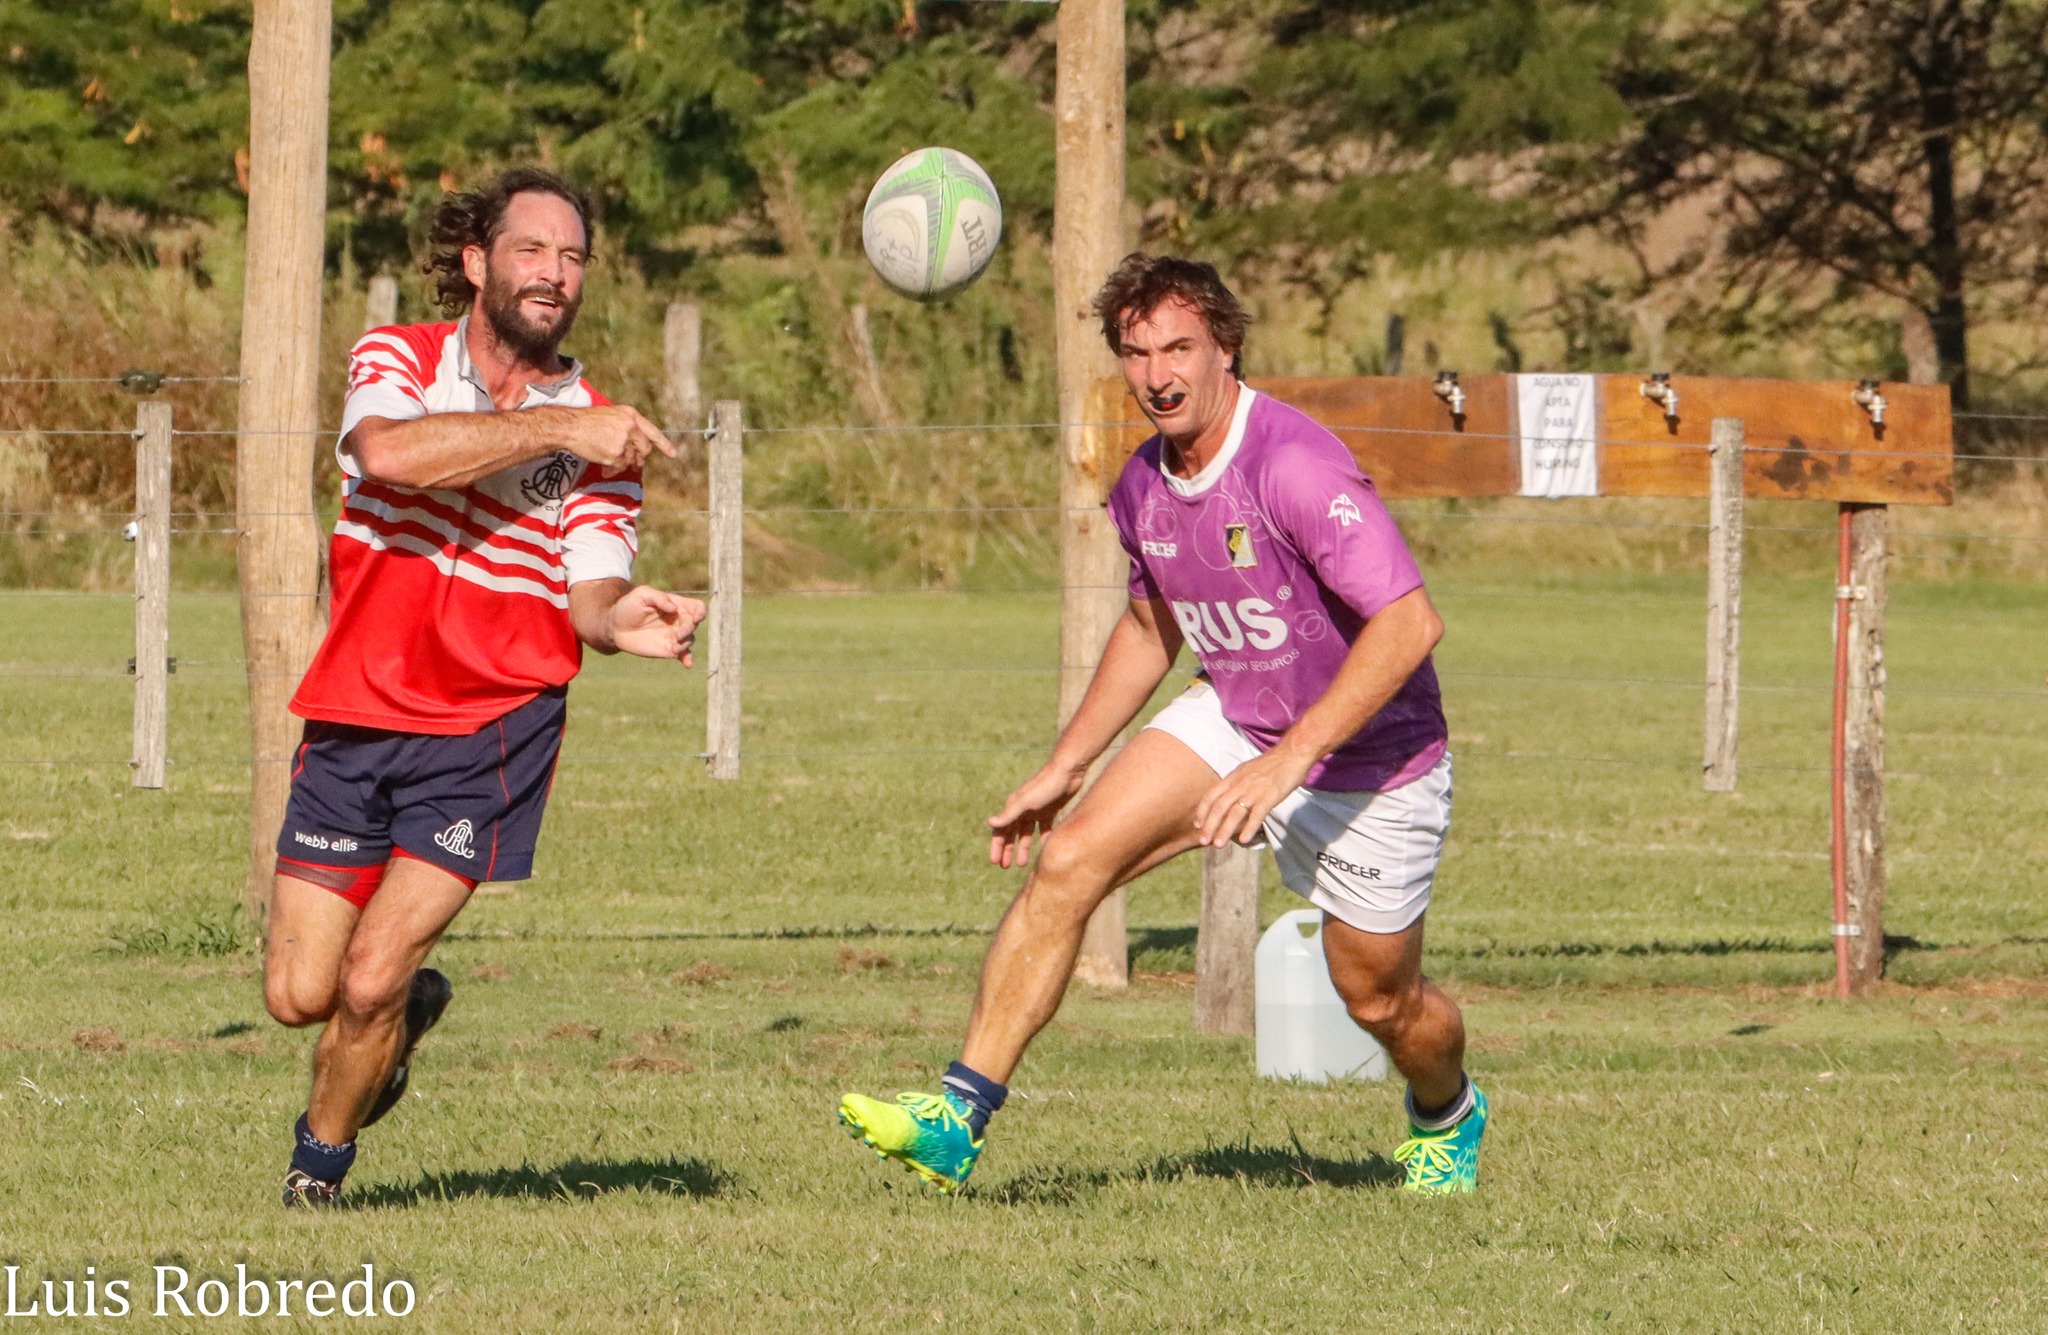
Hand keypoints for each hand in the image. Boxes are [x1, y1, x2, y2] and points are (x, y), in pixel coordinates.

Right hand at [565, 405, 676, 476]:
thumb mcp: (611, 415)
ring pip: (631, 459)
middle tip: (634, 462)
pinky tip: (605, 467)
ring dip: (623, 462)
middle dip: (640, 457)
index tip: (673, 454)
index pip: (652, 431)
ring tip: (609, 459)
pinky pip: (620, 467)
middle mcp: (630, 427)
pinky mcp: (616, 454)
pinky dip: (613, 470)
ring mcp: (624, 441)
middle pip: (645, 448)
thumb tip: (638, 447)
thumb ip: (627, 427)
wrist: (571, 426)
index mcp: (631, 415)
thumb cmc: (588, 421)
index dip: (664, 444)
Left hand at [605, 586, 705, 663]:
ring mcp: (675, 636)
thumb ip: (659, 598)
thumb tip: (675, 608)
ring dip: (685, 643)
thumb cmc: (628, 606)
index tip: (696, 617)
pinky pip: (683, 655)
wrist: (616, 626)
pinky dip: (687, 659)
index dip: (700, 611)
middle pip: (694, 624)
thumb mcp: (641, 595)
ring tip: (674, 647)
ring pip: (690, 639)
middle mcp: (679, 620)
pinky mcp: (669, 650)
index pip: (697, 607)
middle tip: (678, 634)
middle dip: (689, 629)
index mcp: (676, 605)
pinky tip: (687, 664)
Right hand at [986, 757, 1090, 868]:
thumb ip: (1009, 814)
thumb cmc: (1046, 786)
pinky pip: (1044, 829)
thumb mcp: (1026, 802)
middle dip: (1007, 850)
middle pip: (1011, 833)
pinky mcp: (1050, 810)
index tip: (995, 862)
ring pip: (1026, 833)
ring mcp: (1036, 810)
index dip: (997, 846)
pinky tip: (1045, 849)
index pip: (1001, 830)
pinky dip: (1043, 839)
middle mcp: (1022, 809)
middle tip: (1005, 867)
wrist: (1068, 771)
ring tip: (1022, 864)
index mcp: (1013, 807)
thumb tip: (990, 823)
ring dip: (1022, 847)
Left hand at [1193, 746, 1314, 848]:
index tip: (1197, 825)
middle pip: (1219, 807)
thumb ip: (1237, 784)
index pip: (1212, 795)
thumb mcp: (1247, 770)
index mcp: (1233, 777)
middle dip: (1210, 825)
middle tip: (1204, 841)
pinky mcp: (1269, 796)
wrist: (1292, 754)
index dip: (1202, 811)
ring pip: (1235, 813)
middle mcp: (1240, 784)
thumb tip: (1229, 798)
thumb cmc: (1271, 764)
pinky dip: (1249, 828)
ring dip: (1224, 830)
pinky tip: (1244, 840)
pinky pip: (1257, 814)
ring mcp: (1254, 790)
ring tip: (1218, 845)